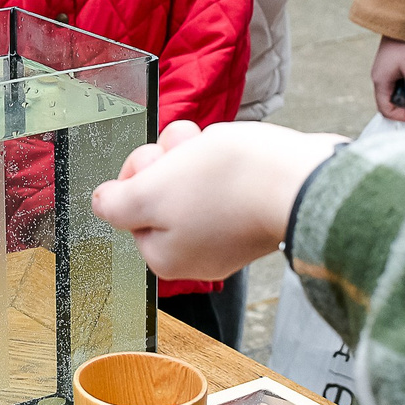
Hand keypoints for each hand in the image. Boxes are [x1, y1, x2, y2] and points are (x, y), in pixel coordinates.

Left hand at [90, 120, 346, 283]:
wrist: (304, 180)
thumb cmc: (226, 186)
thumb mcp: (151, 194)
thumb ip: (116, 205)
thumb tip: (101, 204)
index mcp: (166, 257)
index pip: (129, 207)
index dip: (139, 174)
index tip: (158, 163)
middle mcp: (197, 253)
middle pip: (160, 190)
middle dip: (169, 160)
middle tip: (189, 153)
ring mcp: (229, 233)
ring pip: (190, 177)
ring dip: (195, 152)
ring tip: (214, 147)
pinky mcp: (255, 210)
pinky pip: (224, 177)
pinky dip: (226, 157)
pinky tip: (239, 154)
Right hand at [371, 37, 404, 122]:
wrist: (401, 21)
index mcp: (380, 80)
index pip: (384, 109)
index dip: (399, 116)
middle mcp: (378, 76)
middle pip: (388, 102)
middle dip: (404, 106)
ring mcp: (383, 71)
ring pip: (393, 92)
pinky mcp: (389, 65)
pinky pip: (396, 82)